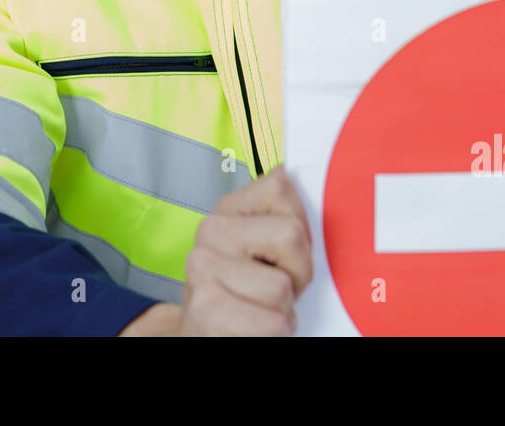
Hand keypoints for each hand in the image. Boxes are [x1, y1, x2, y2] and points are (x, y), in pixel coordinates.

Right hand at [177, 165, 313, 335]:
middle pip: (291, 235)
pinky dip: (276, 332)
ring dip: (284, 309)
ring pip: (281, 286)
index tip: (286, 253)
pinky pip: (272, 322)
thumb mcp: (266, 249)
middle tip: (278, 288)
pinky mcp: (205, 307)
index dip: (300, 226)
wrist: (208, 334)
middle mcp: (210, 230)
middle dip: (298, 272)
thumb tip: (301, 171)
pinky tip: (256, 329)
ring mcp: (203, 267)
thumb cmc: (247, 294)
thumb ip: (284, 217)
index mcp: (229, 207)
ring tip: (263, 309)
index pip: (281, 187)